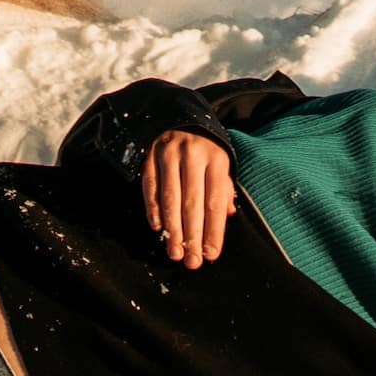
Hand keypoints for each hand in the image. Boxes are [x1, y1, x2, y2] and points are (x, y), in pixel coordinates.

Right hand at [142, 129, 234, 267]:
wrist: (176, 113)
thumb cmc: (204, 147)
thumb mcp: (219, 162)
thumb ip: (223, 188)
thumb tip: (226, 218)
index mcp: (216, 159)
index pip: (215, 201)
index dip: (213, 230)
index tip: (211, 254)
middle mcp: (193, 155)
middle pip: (193, 203)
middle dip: (193, 236)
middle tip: (191, 261)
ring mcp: (169, 154)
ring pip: (171, 198)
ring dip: (173, 229)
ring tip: (175, 252)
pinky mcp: (150, 155)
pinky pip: (151, 187)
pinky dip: (154, 209)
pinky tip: (158, 228)